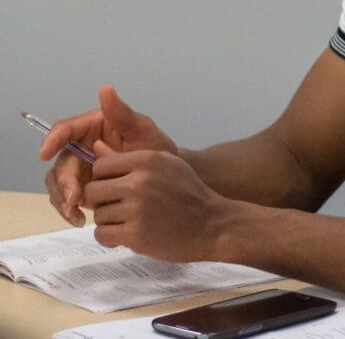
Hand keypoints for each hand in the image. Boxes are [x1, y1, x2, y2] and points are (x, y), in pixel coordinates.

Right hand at [41, 85, 177, 226]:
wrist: (167, 178)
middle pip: (61, 162)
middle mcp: (82, 146)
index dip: (52, 139)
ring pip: (58, 182)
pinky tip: (80, 220)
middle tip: (74, 198)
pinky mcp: (83, 188)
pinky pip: (67, 199)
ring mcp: (81, 168)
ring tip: (75, 215)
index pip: (66, 129)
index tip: (45, 153)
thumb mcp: (145, 131)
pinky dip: (69, 210)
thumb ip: (123, 114)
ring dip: (62, 199)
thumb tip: (105, 89)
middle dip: (64, 181)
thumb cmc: (157, 148)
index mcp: (94, 126)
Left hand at [84, 140, 225, 262]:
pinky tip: (127, 234)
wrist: (212, 225)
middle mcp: (140, 182)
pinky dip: (111, 237)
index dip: (104, 178)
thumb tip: (96, 147)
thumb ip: (130, 157)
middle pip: (93, 190)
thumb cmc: (189, 193)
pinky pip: (102, 234)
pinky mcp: (135, 234)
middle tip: (119, 207)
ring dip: (110, 221)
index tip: (116, 187)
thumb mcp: (166, 165)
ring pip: (98, 215)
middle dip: (102, 201)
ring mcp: (137, 209)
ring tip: (130, 221)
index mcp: (147, 161)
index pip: (101, 165)